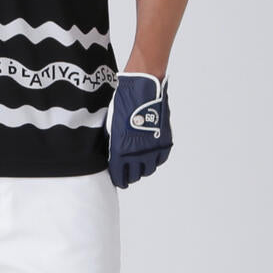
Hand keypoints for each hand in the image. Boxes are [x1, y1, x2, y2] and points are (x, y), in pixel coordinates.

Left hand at [106, 71, 172, 187]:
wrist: (143, 90)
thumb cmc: (123, 103)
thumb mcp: (110, 124)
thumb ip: (111, 141)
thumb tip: (109, 152)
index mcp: (121, 150)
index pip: (119, 174)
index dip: (119, 180)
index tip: (119, 181)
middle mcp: (138, 154)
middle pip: (135, 175)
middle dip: (130, 176)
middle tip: (128, 174)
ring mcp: (152, 149)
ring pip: (148, 169)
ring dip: (143, 169)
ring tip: (139, 166)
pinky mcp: (164, 142)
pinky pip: (160, 159)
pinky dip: (155, 160)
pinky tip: (150, 157)